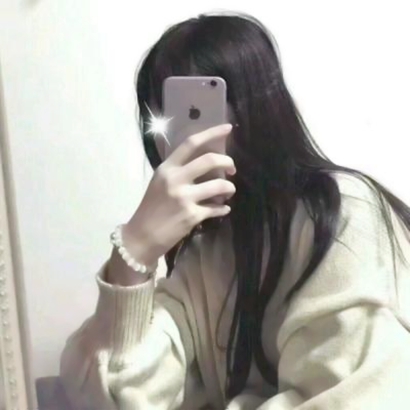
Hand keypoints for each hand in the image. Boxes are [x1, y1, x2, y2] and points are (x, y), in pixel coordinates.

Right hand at [124, 123, 235, 263]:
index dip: (212, 133)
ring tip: (229, 192)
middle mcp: (175, 179)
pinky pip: (217, 208)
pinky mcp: (192, 216)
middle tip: (232, 168)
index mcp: (167, 168)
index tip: (228, 128)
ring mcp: (184, 198)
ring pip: (220, 185)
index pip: (191, 143)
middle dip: (227, 161)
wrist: (142, 236)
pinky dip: (224, 208)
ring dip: (229, 188)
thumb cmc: (151, 208)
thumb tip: (208, 163)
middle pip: (210, 160)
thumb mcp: (160, 182)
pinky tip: (223, 209)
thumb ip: (179, 171)